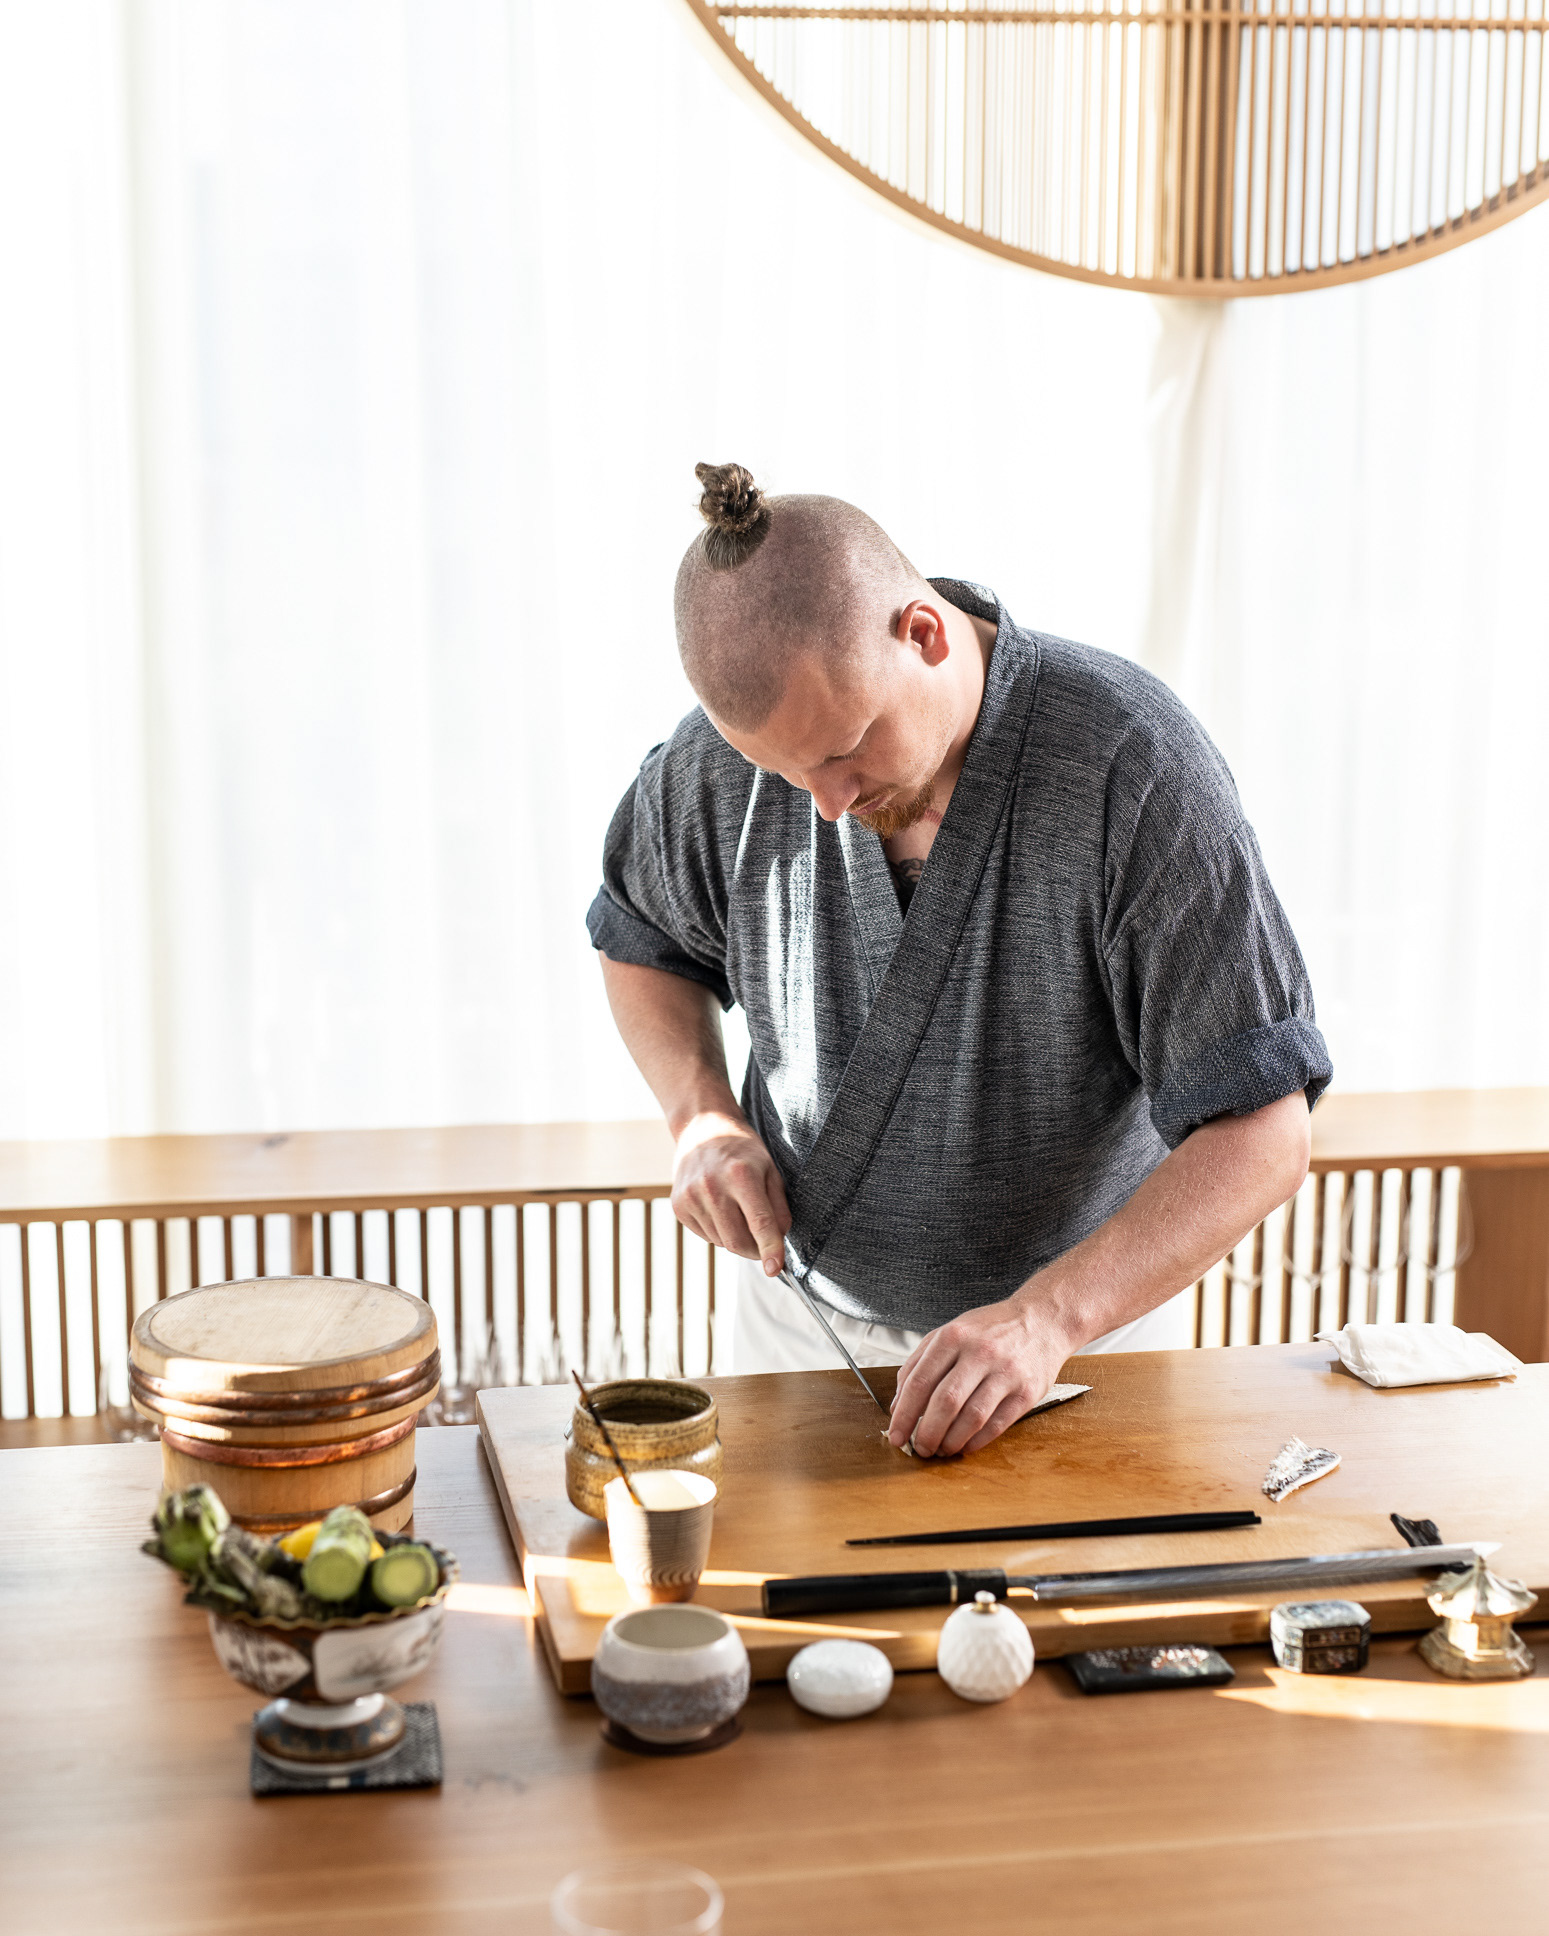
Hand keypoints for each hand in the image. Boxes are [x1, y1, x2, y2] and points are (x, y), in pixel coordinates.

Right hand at [670, 1111, 791, 1274]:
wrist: (702, 1129)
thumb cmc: (743, 1151)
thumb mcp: (770, 1170)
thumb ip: (778, 1207)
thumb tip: (779, 1240)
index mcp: (741, 1175)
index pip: (759, 1222)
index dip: (769, 1249)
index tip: (775, 1269)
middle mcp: (712, 1186)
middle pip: (737, 1241)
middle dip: (756, 1251)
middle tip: (764, 1244)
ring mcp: (691, 1197)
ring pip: (722, 1242)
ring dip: (736, 1238)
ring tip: (738, 1211)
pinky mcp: (678, 1206)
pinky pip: (706, 1236)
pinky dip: (719, 1231)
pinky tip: (720, 1208)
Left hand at [887, 1293, 1076, 1456]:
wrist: (1043, 1320)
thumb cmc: (990, 1330)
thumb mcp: (949, 1332)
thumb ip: (918, 1364)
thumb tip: (898, 1405)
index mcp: (954, 1336)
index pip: (920, 1381)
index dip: (904, 1414)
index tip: (896, 1435)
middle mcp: (980, 1352)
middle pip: (945, 1402)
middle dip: (926, 1433)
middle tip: (919, 1448)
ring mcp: (1006, 1372)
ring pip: (971, 1417)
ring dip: (951, 1441)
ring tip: (941, 1449)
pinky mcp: (1027, 1391)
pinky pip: (997, 1425)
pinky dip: (976, 1442)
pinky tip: (965, 1446)